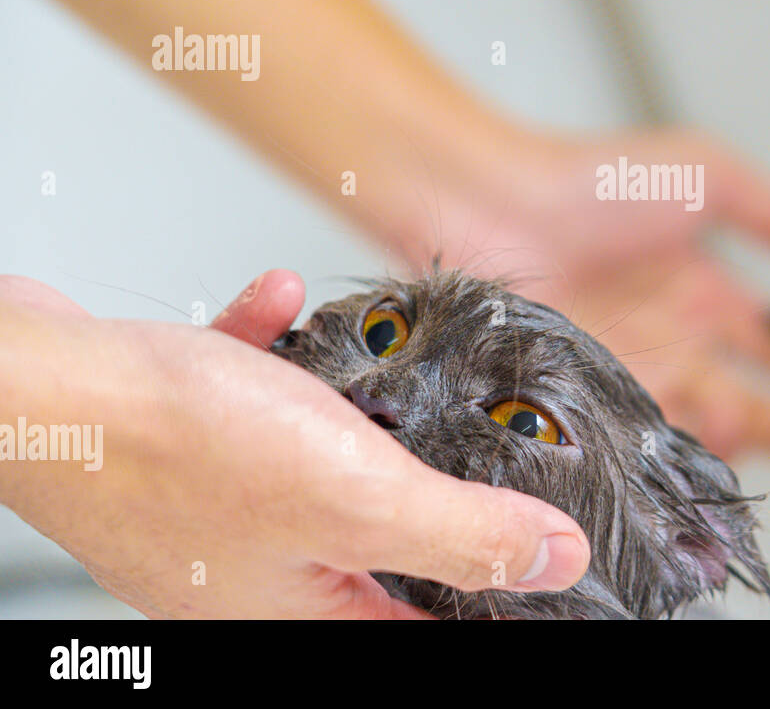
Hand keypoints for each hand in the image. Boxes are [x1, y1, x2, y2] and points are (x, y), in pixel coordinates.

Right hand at [0, 272, 589, 617]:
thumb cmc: (169, 444)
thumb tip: (551, 562)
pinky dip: (269, 360)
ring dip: (338, 413)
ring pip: (307, 470)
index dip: (488, 600)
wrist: (33, 382)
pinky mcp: (172, 457)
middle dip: (418, 491)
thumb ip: (462, 534)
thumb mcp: (356, 495)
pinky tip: (276, 307)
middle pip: (372, 548)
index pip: (423, 629)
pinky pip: (245, 409)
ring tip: (361, 371)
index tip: (533, 560)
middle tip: (464, 451)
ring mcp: (208, 517)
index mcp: (302, 617)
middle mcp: (253, 580)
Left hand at [377, 129, 769, 460]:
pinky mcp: (591, 396)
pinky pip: (647, 436)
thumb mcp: (702, 173)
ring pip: (706, 423)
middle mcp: (672, 339)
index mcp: (702, 291)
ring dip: (749, 435)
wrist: (490, 203)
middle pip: (753, 395)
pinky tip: (709, 449)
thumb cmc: (589, 179)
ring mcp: (633, 370)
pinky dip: (682, 448)